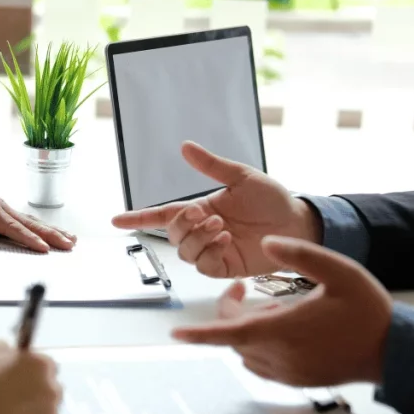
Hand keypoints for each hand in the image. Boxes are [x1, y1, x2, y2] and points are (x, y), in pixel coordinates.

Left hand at [0, 174, 76, 252]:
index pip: (11, 226)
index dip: (28, 238)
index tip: (44, 248)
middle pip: (29, 222)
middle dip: (51, 234)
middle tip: (69, 244)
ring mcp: (3, 206)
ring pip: (31, 220)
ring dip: (52, 230)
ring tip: (71, 240)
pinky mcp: (3, 210)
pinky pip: (26, 220)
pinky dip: (42, 226)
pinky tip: (54, 232)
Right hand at [0, 341, 61, 413]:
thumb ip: (1, 348)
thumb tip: (10, 352)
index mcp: (36, 364)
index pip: (46, 364)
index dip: (30, 371)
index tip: (19, 378)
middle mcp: (50, 389)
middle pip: (50, 386)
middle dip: (35, 390)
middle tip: (10, 399)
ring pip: (48, 410)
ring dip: (34, 411)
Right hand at [111, 142, 321, 277]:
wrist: (298, 223)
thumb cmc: (272, 199)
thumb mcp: (242, 176)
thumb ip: (212, 165)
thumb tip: (185, 147)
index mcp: (202, 208)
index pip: (163, 215)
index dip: (139, 217)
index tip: (116, 220)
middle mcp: (204, 231)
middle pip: (173, 234)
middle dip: (182, 224)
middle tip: (204, 214)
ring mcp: (214, 250)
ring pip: (185, 252)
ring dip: (197, 238)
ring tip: (220, 226)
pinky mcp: (226, 267)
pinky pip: (204, 265)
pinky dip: (210, 252)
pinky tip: (225, 240)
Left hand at [172, 237, 391, 385]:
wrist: (393, 350)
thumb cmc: (368, 312)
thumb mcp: (339, 270)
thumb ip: (301, 254)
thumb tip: (268, 244)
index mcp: (283, 329)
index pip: (227, 332)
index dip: (199, 333)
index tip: (176, 333)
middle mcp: (280, 355)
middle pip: (234, 337)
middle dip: (232, 313)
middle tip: (244, 290)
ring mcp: (287, 372)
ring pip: (246, 351)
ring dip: (247, 329)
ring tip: (275, 309)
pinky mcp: (295, 381)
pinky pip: (262, 364)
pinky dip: (260, 345)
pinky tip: (284, 328)